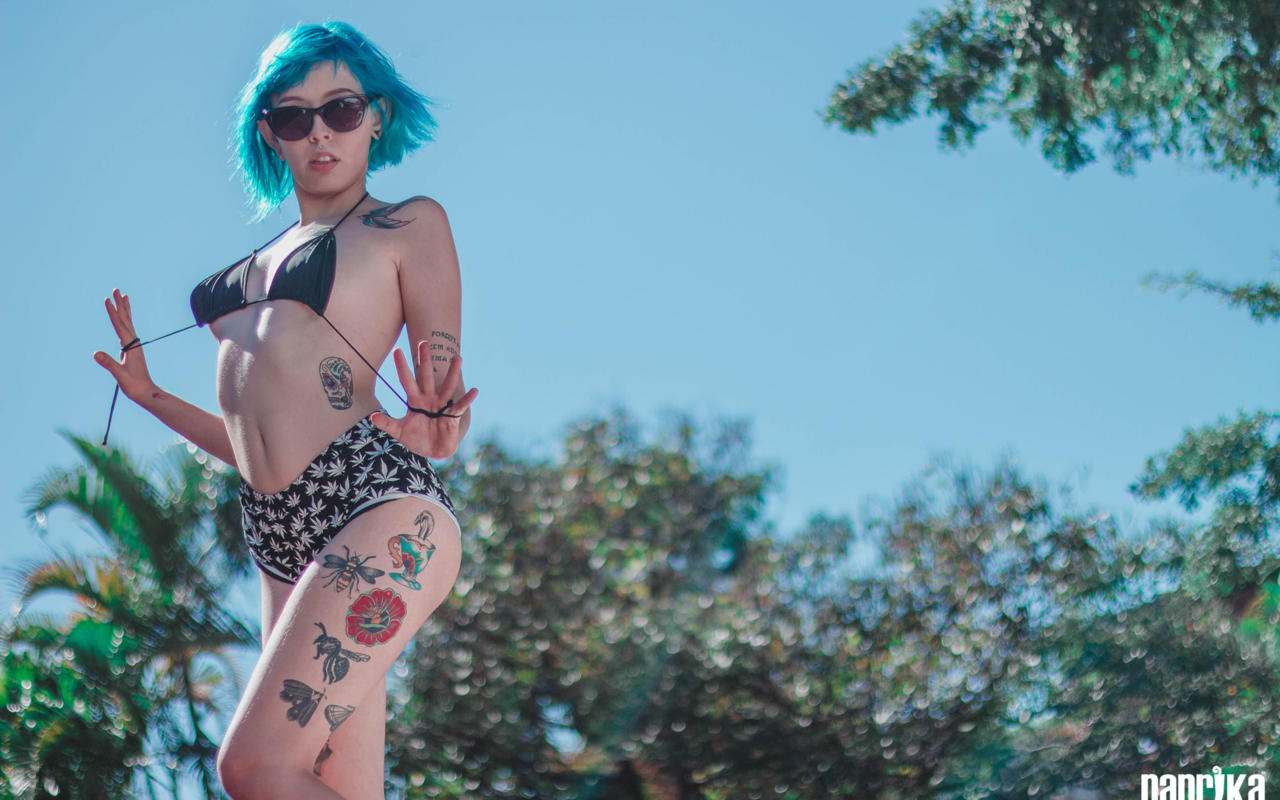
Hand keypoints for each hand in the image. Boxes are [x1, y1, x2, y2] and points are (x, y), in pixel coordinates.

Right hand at [93, 289, 155, 401]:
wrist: (146, 393)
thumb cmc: (134, 385)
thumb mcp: (119, 375)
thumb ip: (108, 364)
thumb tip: (95, 353)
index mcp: (131, 347)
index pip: (120, 325)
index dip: (113, 312)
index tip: (107, 300)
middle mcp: (134, 343)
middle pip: (126, 320)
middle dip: (120, 304)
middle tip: (116, 289)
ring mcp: (133, 346)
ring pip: (128, 324)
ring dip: (124, 310)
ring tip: (123, 297)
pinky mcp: (132, 350)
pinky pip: (127, 331)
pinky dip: (125, 322)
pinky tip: (123, 320)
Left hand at [369, 342, 477, 459]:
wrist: (432, 451)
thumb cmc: (416, 438)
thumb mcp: (399, 431)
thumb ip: (387, 423)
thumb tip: (373, 416)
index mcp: (415, 400)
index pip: (406, 380)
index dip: (402, 366)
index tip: (396, 351)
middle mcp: (428, 398)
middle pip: (426, 376)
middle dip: (425, 360)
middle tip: (424, 342)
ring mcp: (441, 405)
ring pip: (446, 386)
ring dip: (452, 373)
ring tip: (457, 358)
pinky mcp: (452, 416)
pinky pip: (460, 406)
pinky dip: (467, 399)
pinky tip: (474, 391)